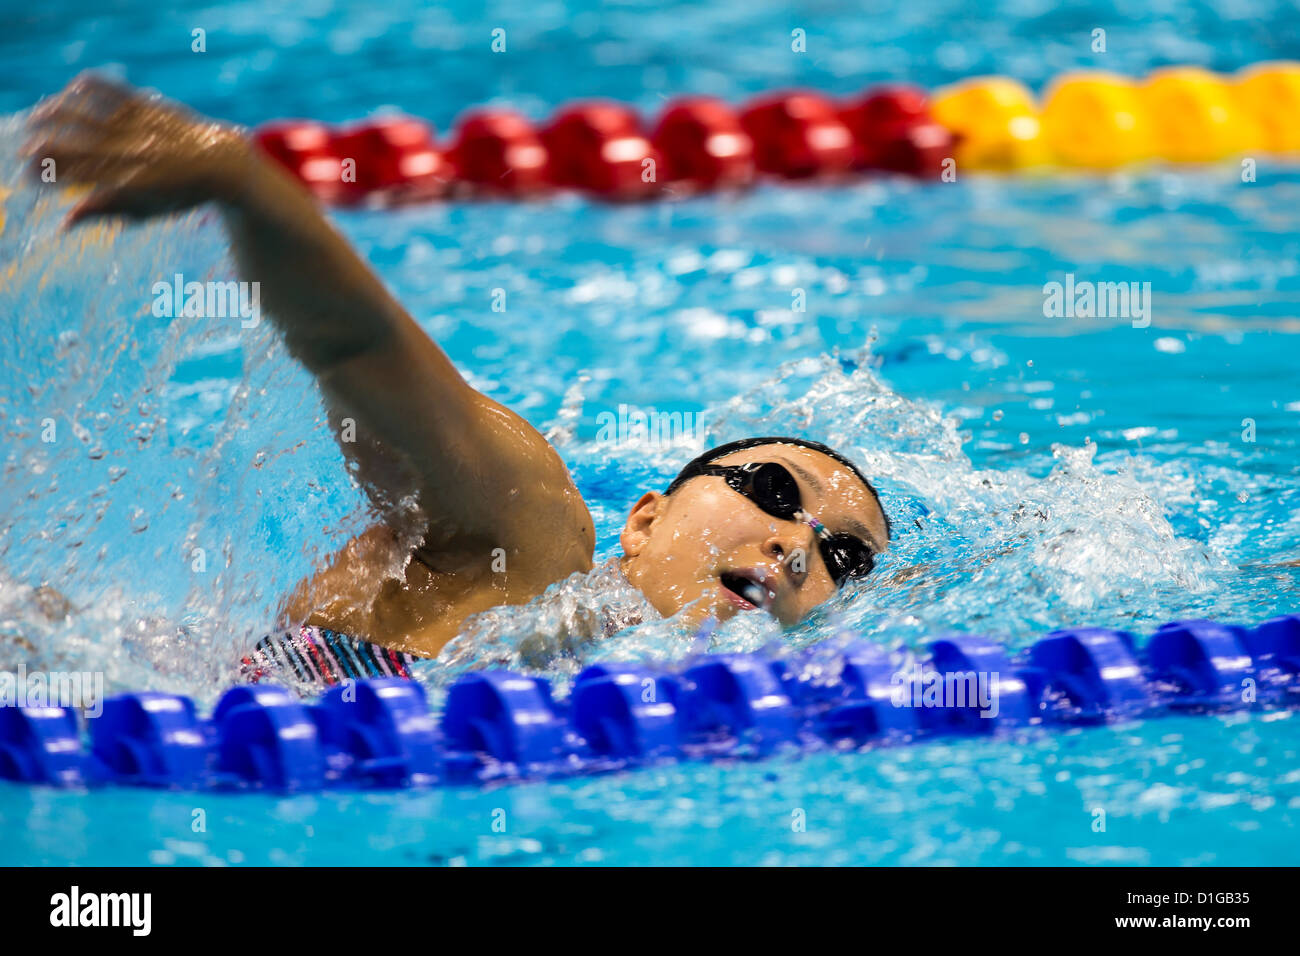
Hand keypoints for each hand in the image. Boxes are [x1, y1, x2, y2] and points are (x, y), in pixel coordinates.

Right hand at [23, 73, 252, 226]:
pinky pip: (111, 89)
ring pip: (85, 113)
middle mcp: (133, 152)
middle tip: (23, 152)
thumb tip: (64, 223)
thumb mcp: (147, 211)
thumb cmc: (181, 195)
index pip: (77, 176)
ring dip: (53, 113)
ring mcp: (140, 126)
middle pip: (73, 145)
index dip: (47, 174)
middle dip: (41, 147)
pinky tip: (70, 91)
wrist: (224, 166)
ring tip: (35, 118)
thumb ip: (104, 213)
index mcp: (131, 182)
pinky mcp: (149, 105)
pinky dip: (87, 86)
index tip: (29, 176)